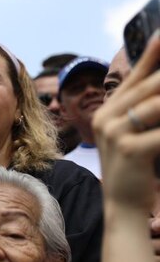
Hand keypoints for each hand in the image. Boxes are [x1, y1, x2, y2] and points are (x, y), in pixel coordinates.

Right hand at [93, 31, 159, 212]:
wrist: (123, 207)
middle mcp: (107, 117)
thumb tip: (157, 84)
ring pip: (158, 106)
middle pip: (149, 86)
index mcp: (107, 111)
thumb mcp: (131, 134)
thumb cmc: (134, 170)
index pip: (135, 76)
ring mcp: (115, 133)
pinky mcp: (131, 150)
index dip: (152, 54)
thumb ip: (142, 109)